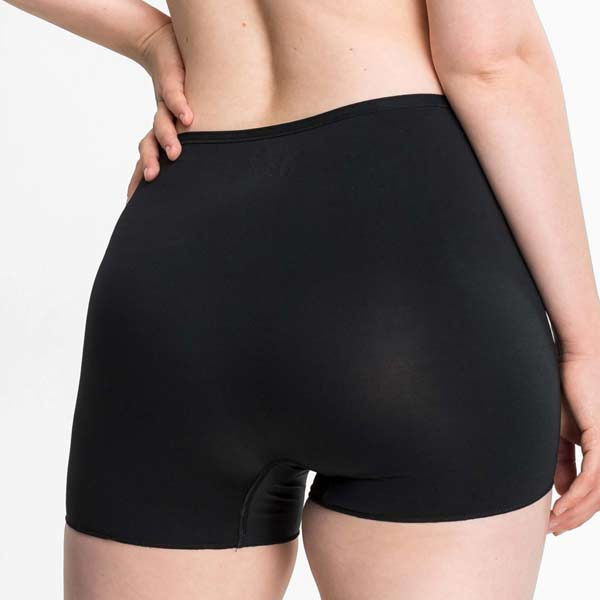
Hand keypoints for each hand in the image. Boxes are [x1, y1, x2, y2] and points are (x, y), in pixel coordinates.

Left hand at [128, 21, 193, 200]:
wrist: (163, 45)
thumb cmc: (181, 92)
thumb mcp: (184, 124)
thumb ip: (187, 147)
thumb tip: (197, 175)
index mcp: (160, 133)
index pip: (148, 160)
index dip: (140, 179)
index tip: (134, 201)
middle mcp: (160, 120)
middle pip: (148, 144)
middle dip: (150, 162)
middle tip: (153, 179)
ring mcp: (165, 103)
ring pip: (160, 123)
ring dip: (167, 138)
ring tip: (175, 153)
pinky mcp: (174, 82)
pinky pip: (175, 95)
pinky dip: (180, 106)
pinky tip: (189, 118)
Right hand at [547, 351, 599, 534]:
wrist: (573, 359)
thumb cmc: (563, 388)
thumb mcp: (559, 431)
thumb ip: (562, 460)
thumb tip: (560, 488)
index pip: (593, 488)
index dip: (575, 507)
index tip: (554, 519)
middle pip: (598, 497)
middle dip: (576, 517)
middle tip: (553, 529)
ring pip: (597, 492)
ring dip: (575, 512)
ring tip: (554, 523)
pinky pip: (592, 478)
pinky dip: (575, 496)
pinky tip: (560, 506)